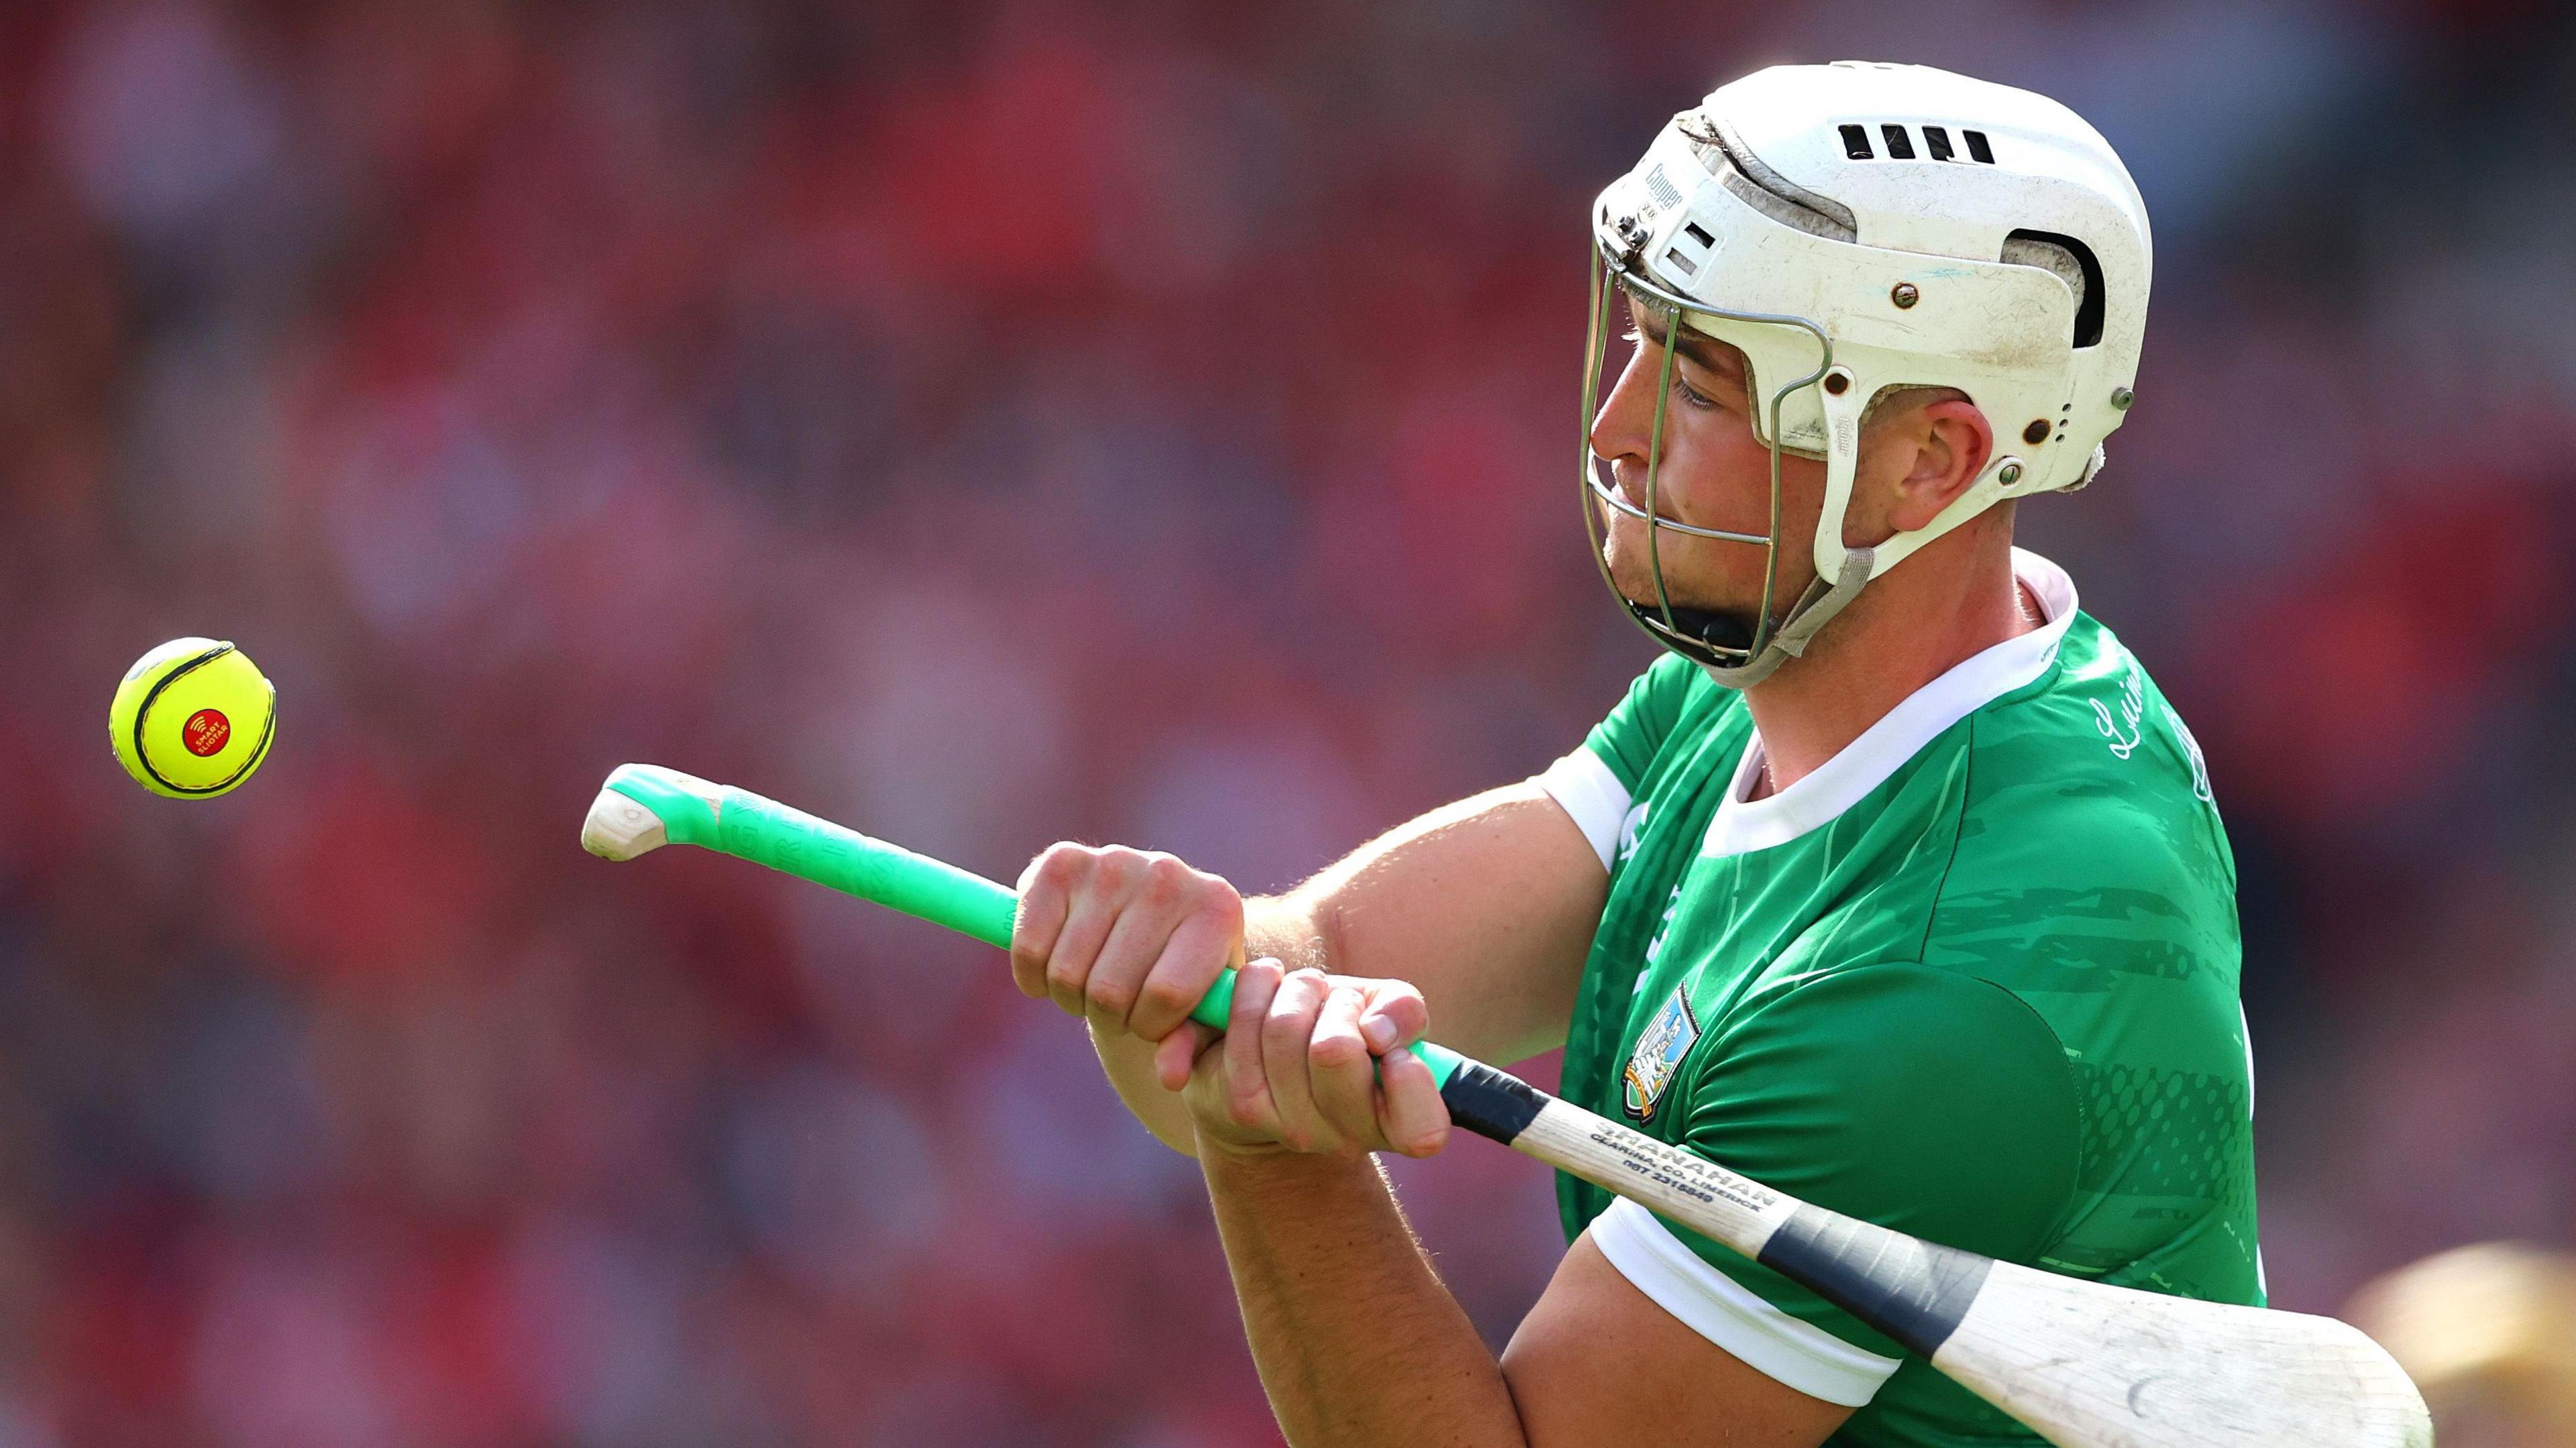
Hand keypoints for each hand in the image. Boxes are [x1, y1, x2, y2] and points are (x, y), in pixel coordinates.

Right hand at [1010, 843, 1244, 1075]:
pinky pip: (1029, 947)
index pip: (1165, 995)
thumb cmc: (1184, 973)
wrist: (1153, 918)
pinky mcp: (1061, 861)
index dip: (1150, 1026)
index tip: (1152, 1020)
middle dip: (1109, 1016)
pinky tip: (1055, 968)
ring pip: (1066, 973)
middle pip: (1110, 990)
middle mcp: (1169, 875)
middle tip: (1118, 1004)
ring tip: (1093, 983)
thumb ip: (1190, 1045)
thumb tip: (1168, 1077)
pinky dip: (1033, 977)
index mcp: (1217, 910)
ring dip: (1071, 998)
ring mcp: (1114, 862)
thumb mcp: (1200, 1013)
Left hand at [1180, 959, 1450, 1159]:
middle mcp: (1348, 1141)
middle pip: (1334, 1049)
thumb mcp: (1387, 1013)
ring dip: (1294, 989)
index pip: (1423, 1131)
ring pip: (1284, 1027)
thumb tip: (1376, 1031)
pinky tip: (1264, 994)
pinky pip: (1244, 1022)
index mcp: (1399, 1127)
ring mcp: (1291, 1130)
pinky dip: (1255, 987)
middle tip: (1336, 1006)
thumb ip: (1404, 1010)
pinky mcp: (1243, 1107)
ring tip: (1300, 997)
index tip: (1389, 1047)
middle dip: (1336, 1001)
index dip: (1410, 1078)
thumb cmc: (1346, 1031)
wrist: (1273, 1063)